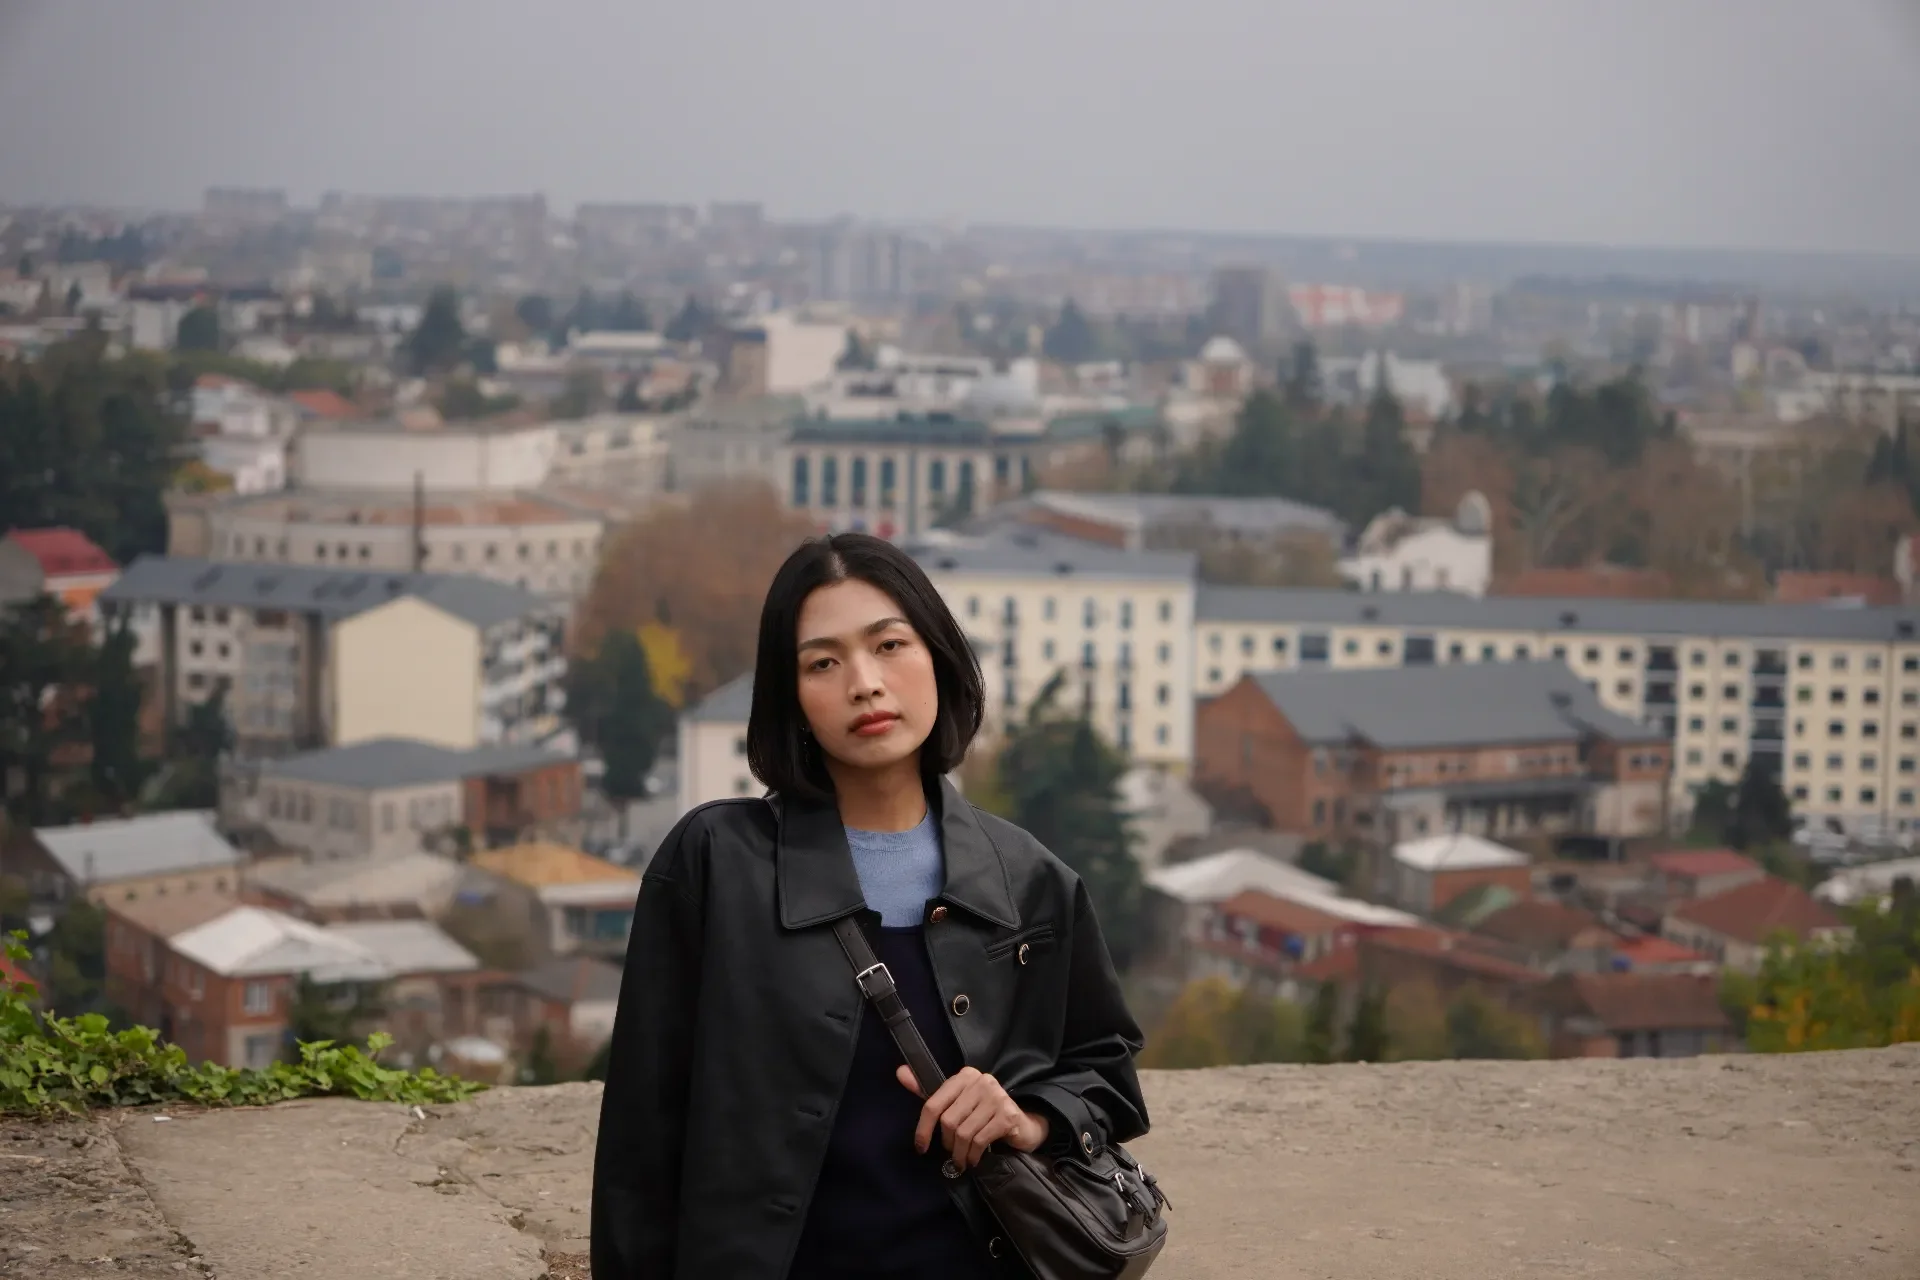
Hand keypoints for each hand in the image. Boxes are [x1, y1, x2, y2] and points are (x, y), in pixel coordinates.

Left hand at [895, 1065, 1049, 1171]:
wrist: (1022, 1124)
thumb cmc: (983, 1114)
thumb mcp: (956, 1103)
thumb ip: (929, 1092)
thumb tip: (900, 1072)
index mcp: (964, 1076)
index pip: (934, 1104)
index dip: (923, 1129)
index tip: (921, 1148)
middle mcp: (981, 1081)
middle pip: (948, 1121)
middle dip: (947, 1144)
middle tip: (952, 1154)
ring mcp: (996, 1097)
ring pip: (964, 1133)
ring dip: (960, 1153)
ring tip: (962, 1160)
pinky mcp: (1008, 1114)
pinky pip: (980, 1140)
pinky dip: (973, 1155)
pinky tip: (974, 1159)